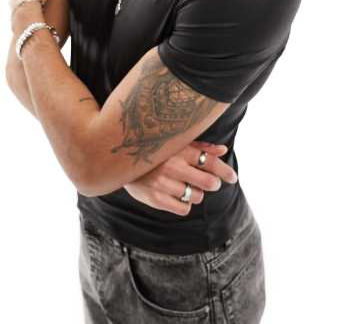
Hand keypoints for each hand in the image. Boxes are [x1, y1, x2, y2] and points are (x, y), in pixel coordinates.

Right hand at [123, 141, 237, 215]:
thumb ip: (201, 146)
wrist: (119, 159)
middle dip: (212, 184)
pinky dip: (184, 203)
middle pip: (208, 183)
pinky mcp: (155, 199)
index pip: (211, 162)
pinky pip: (183, 208)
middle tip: (209, 182)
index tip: (232, 178)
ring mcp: (163, 184)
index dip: (225, 171)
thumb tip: (223, 151)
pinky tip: (176, 194)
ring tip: (184, 185)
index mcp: (180, 149)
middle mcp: (172, 166)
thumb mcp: (176, 143)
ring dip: (196, 193)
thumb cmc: (154, 149)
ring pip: (196, 197)